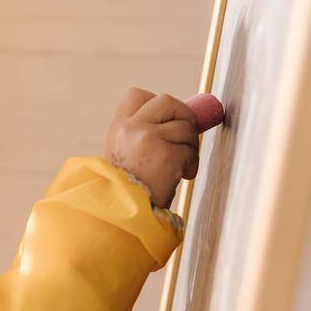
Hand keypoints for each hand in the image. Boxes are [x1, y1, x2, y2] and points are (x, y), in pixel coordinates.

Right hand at [104, 88, 204, 208]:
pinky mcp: (167, 156)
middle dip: (184, 115)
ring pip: (185, 127)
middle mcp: (131, 129)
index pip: (137, 95)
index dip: (157, 104)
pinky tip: (181, 176)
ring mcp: (149, 140)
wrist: (124, 215)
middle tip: (186, 135)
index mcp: (118, 128)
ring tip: (182, 165)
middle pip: (167, 101)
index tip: (165, 121)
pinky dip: (191, 163)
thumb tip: (185, 118)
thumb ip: (144, 133)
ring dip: (190, 145)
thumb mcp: (125, 154)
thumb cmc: (130, 188)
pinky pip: (190, 150)